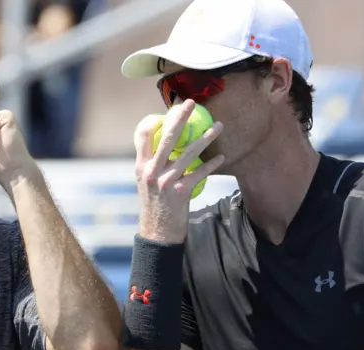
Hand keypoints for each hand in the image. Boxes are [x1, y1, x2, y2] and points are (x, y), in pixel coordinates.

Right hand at [134, 100, 223, 243]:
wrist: (157, 232)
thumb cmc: (155, 204)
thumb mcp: (146, 182)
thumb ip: (153, 163)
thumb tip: (166, 143)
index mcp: (141, 165)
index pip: (142, 134)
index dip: (153, 120)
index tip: (167, 111)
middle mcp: (152, 171)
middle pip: (167, 137)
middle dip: (180, 117)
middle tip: (191, 103)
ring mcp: (166, 181)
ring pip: (188, 153)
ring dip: (206, 137)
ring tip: (218, 126)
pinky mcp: (180, 192)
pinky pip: (199, 173)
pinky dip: (212, 164)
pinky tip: (222, 157)